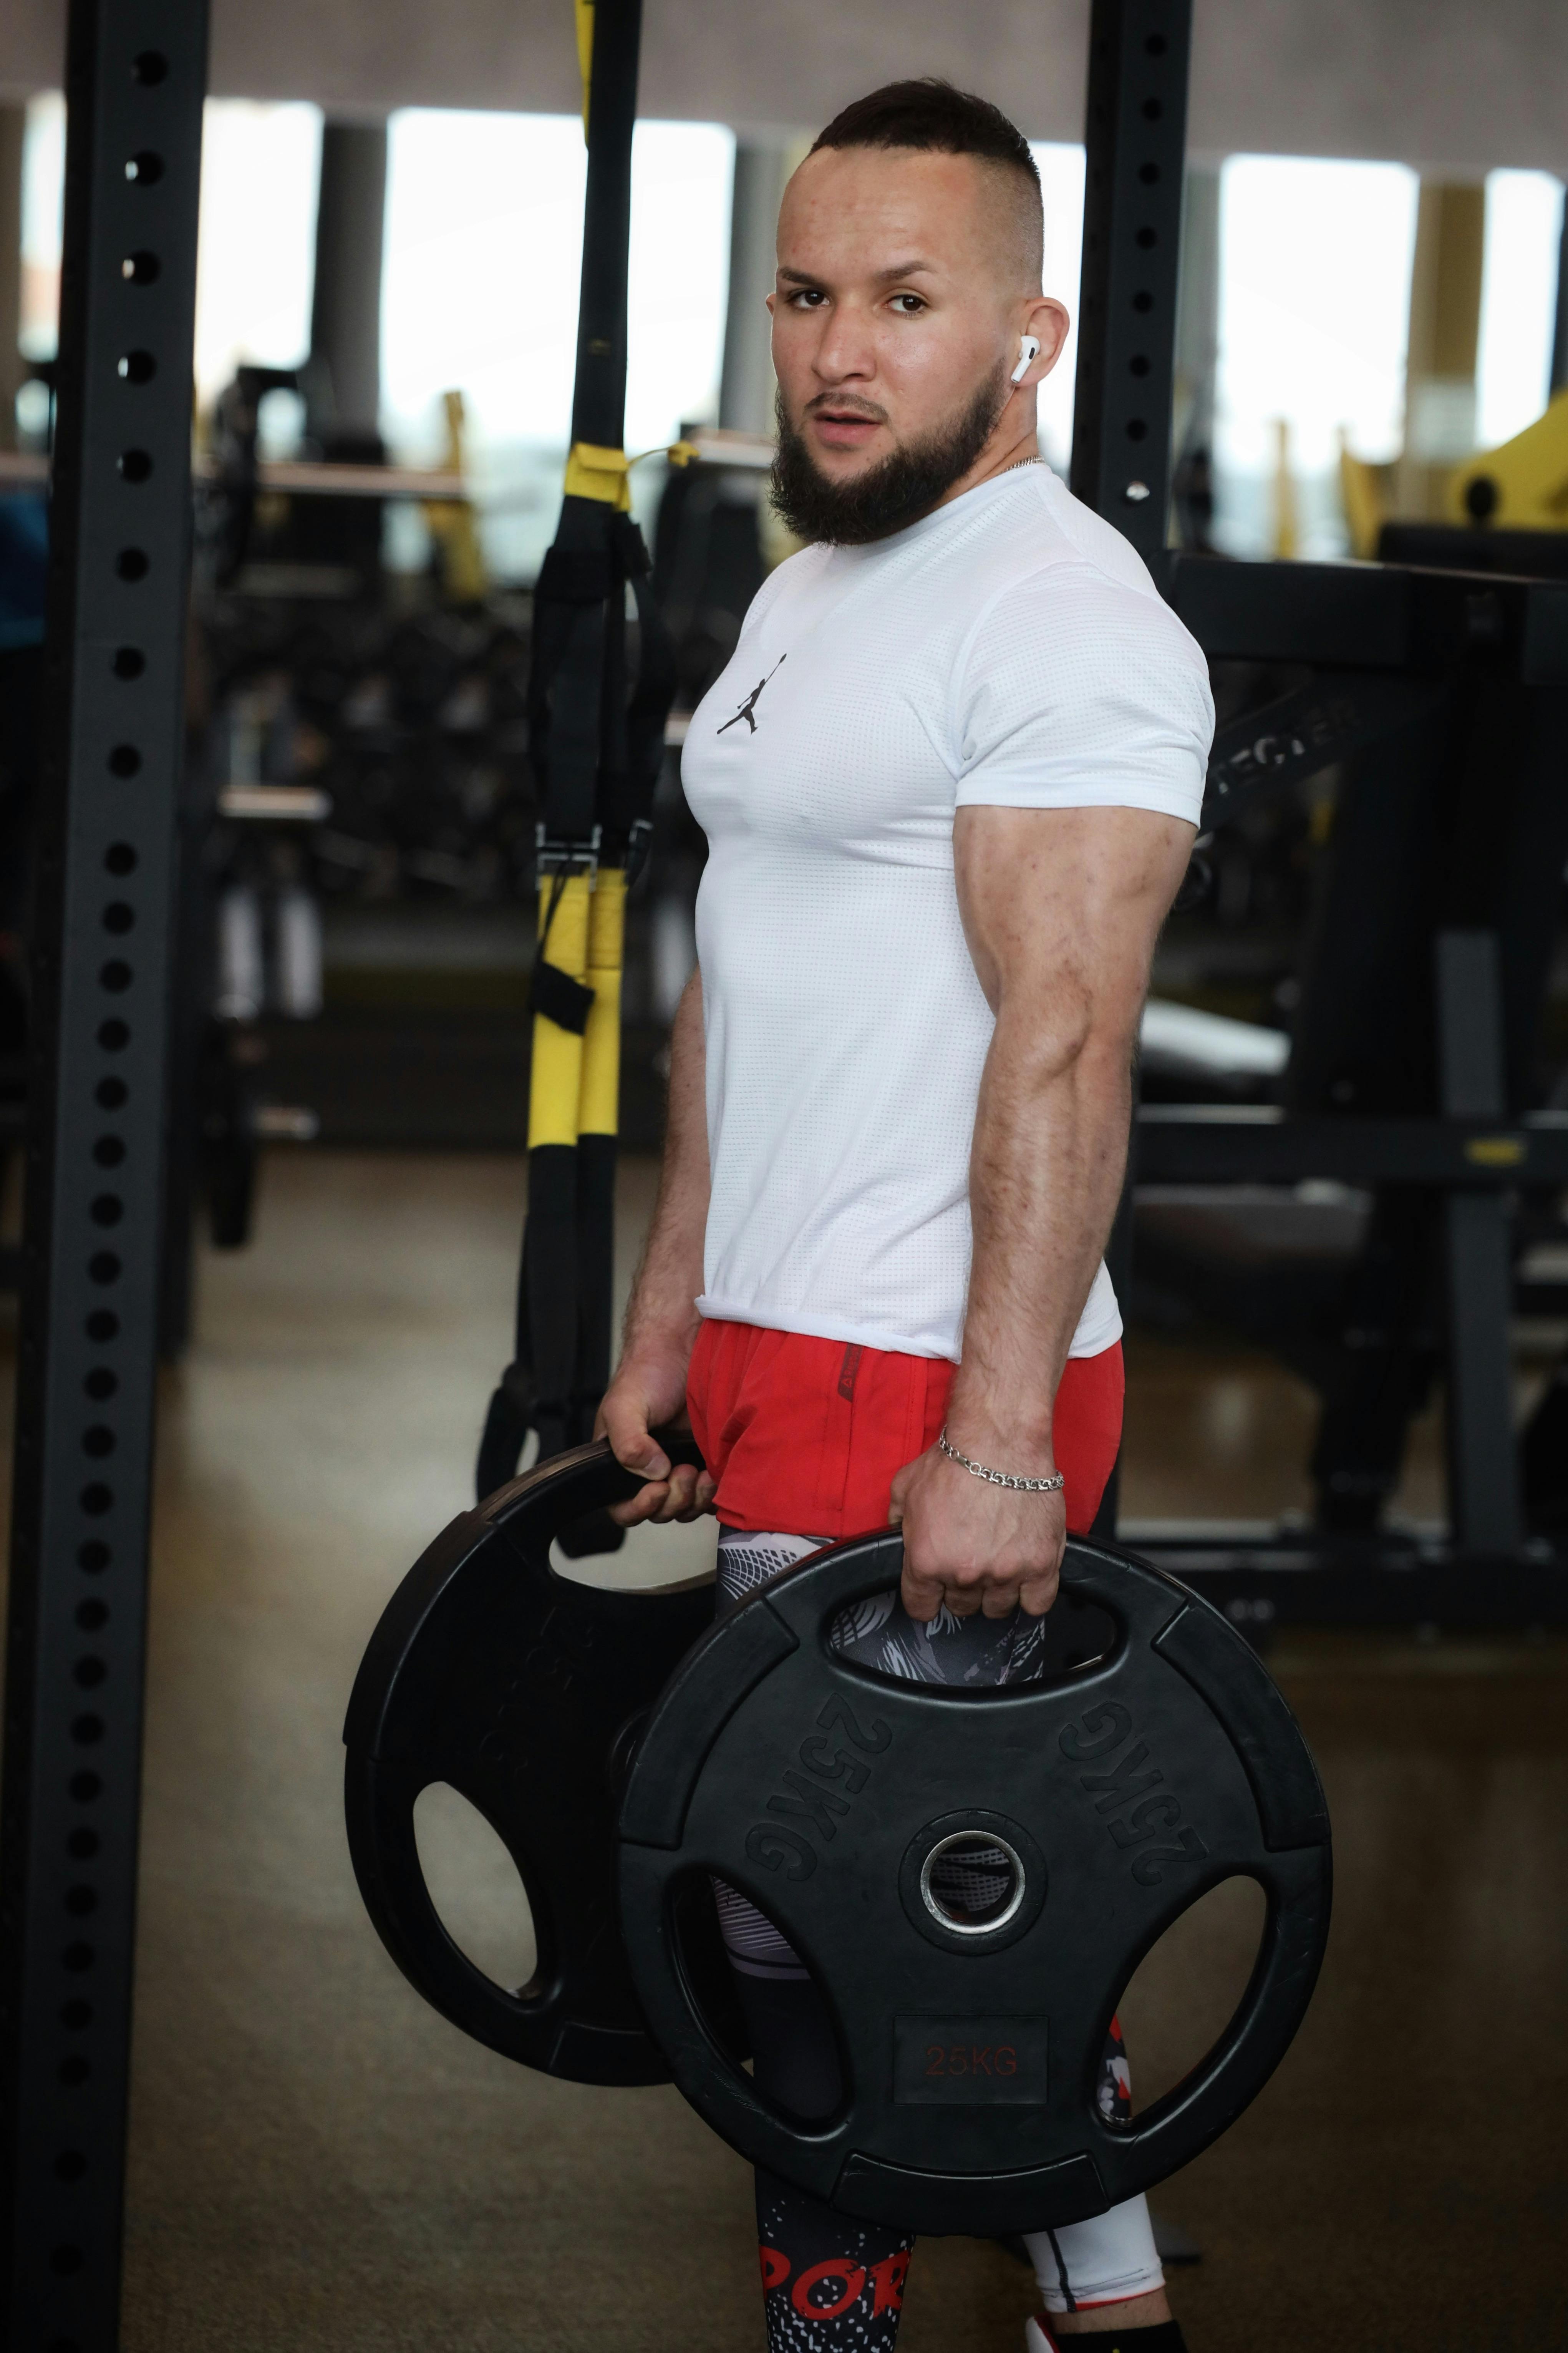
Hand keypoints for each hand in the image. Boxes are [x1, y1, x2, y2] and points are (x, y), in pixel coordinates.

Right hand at [596, 1345, 715, 1526]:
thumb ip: (628, 1442)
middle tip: (683, 1472)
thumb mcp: (625, 1405)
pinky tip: (716, 1472)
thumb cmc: (647, 1373)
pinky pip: (712, 1496)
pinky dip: (715, 1492)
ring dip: (695, 1498)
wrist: (685, 1349)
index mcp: (622, 1462)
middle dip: (673, 1499)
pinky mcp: (707, 1463)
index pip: (622, 1507)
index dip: (638, 1508)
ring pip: (686, 1508)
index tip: (656, 1490)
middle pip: (659, 1512)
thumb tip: (652, 1472)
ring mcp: (680, 1468)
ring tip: (701, 1472)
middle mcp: (650, 1470)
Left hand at [890, 1439, 1064, 1621]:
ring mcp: (1005, 1573)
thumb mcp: (905, 1487)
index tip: (934, 1590)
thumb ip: (897, 1518)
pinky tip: (1026, 1577)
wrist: (1000, 1441)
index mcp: (926, 1560)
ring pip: (997, 1609)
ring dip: (995, 1592)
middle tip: (970, 1562)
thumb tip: (896, 1532)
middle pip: (961, 1607)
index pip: (921, 1607)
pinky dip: (1031, 1595)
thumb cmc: (954, 1460)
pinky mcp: (1040, 1565)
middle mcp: (964, 1574)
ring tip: (998, 1565)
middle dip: (962, 1588)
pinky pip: (1037, 1604)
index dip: (926, 1598)